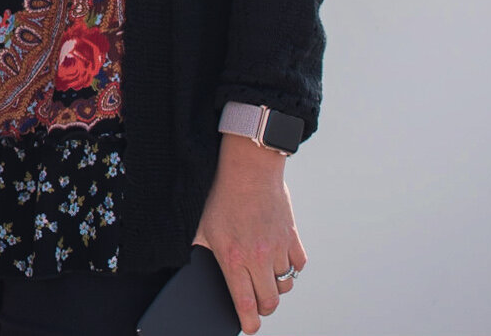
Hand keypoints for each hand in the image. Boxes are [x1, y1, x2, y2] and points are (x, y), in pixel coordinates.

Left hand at [195, 135, 305, 332]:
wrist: (248, 170)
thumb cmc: (220, 197)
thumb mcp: (201, 226)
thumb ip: (200, 250)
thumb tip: (192, 268)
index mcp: (233, 258)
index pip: (245, 303)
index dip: (249, 321)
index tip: (250, 327)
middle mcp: (258, 257)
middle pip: (270, 301)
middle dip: (264, 308)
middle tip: (258, 303)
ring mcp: (278, 248)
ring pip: (285, 284)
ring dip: (276, 286)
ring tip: (265, 277)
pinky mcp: (292, 237)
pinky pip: (298, 265)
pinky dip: (291, 268)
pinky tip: (280, 261)